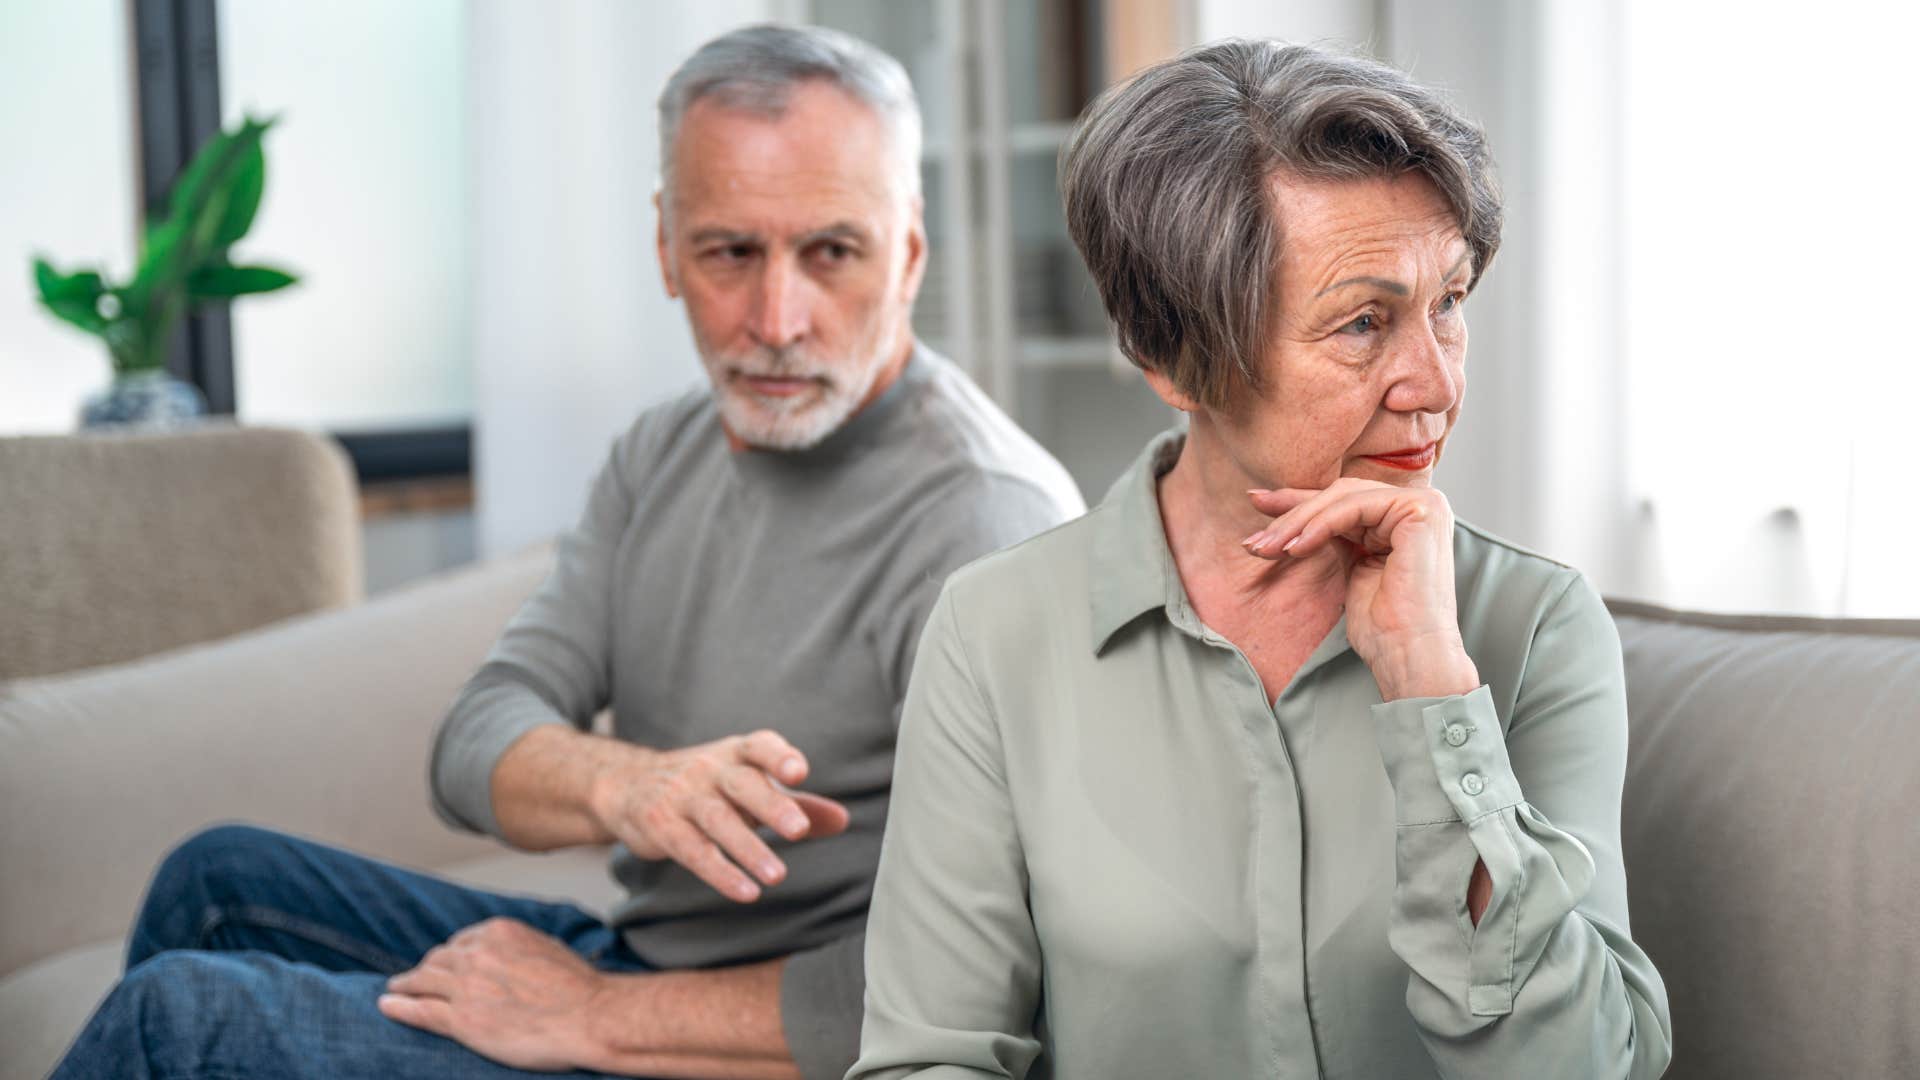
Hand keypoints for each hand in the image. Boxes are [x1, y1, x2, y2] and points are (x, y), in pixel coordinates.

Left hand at [378, 917, 605, 1071]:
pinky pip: (420, 1010)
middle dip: (427, 968)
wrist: (590, 1016)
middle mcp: (477, 954)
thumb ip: (520, 947)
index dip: (450, 954)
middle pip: (438, 959)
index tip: (445, 963)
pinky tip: (386, 1006)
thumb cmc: (580, 988)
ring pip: (423, 981)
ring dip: (405, 985)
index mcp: (499, 932)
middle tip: (417, 977)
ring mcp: (466, 987)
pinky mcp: (461, 1020)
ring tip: (396, 990)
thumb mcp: (549, 948)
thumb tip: (513, 956)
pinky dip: (399, 1007)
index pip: (462, 940)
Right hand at [591, 730, 850, 902]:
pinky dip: (719, 872)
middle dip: (771, 804)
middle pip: (742, 784)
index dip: (778, 756)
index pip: (759, 747)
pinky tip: (746, 891)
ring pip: (717, 820)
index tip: (799, 772)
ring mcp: (682, 795)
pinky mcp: (661, 825)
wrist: (628, 785)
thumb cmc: (708, 786)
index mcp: (736, 754)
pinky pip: (692, 850)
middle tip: (800, 829)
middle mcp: (709, 769)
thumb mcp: (750, 786)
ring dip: (748, 848)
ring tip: (778, 876)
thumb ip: (798, 803)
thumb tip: (843, 820)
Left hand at [1244, 479, 1478, 699]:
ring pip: (1342, 498)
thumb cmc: (1384, 628)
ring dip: (1297, 523)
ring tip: (1266, 550)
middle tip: (1253, 542)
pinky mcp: (1419, 512)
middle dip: (1290, 514)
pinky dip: (1320, 526)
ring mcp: (1423, 505)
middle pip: (1340, 494)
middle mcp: (1419, 504)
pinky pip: (1354, 508)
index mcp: (1404, 517)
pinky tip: (1296, 548)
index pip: (1342, 499)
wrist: (1410, 656)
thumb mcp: (1350, 568)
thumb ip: (1335, 535)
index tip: (1256, 503)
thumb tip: (1293, 517)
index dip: (1296, 503)